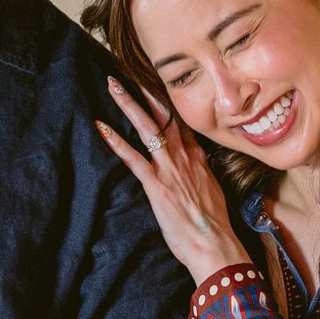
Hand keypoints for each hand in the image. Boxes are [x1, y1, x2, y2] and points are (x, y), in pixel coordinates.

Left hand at [98, 80, 249, 287]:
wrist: (217, 247)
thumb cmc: (214, 227)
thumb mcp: (211, 192)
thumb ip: (201, 174)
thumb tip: (197, 168)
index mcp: (199, 158)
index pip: (181, 120)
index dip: (167, 99)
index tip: (155, 79)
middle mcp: (186, 157)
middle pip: (165, 115)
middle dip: (146, 91)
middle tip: (129, 70)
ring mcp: (171, 170)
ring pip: (148, 127)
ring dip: (129, 104)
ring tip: (113, 85)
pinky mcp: (158, 186)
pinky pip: (134, 159)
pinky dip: (117, 142)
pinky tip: (102, 128)